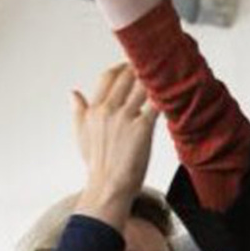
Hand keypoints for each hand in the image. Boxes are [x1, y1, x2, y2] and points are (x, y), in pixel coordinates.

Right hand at [73, 64, 159, 228]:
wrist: (108, 187)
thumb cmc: (98, 164)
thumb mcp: (83, 135)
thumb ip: (79, 112)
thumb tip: (73, 93)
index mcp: (94, 110)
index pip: (108, 77)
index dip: (123, 67)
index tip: (133, 63)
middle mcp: (108, 110)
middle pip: (128, 78)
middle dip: (143, 68)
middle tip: (158, 64)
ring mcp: (125, 118)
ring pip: (143, 87)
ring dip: (156, 78)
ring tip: (170, 72)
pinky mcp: (142, 129)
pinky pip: (156, 105)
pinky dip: (165, 95)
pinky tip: (176, 90)